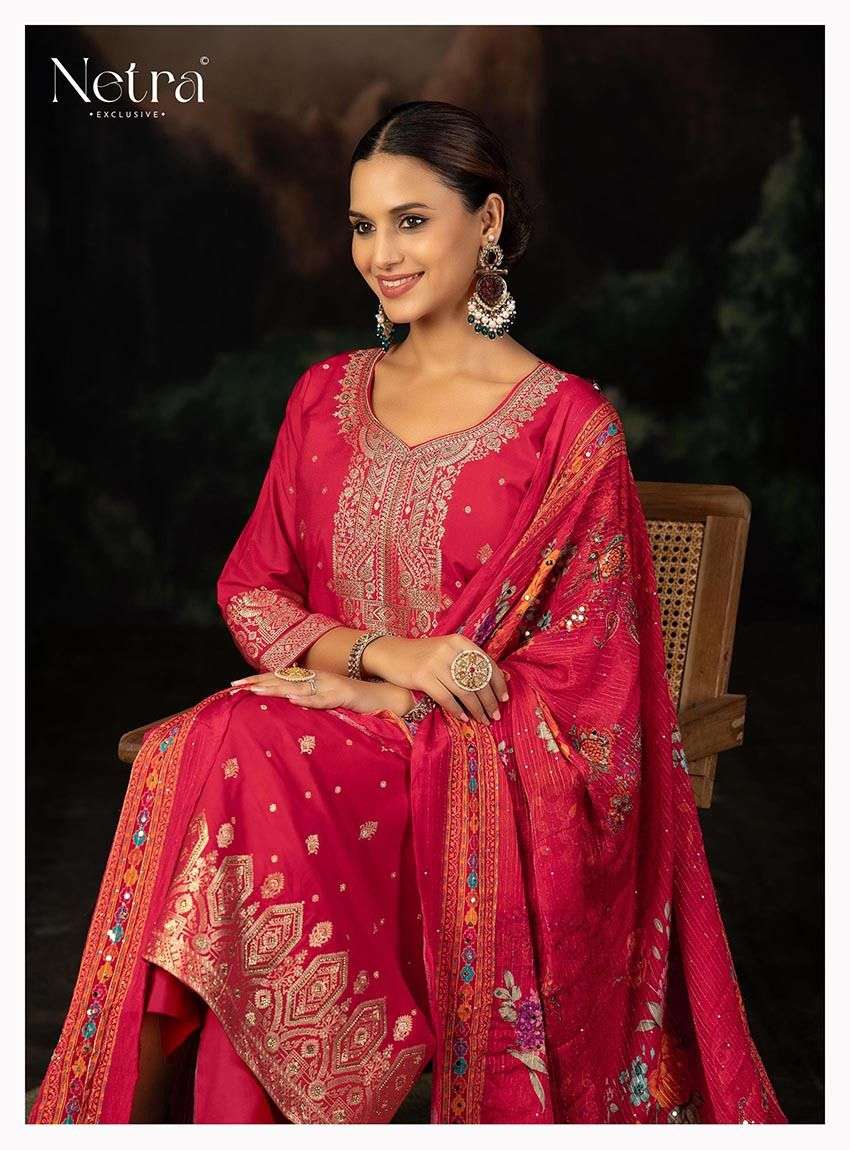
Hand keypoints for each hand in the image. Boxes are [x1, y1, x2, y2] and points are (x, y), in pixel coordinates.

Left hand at [229, 669, 413, 717]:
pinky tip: (293, 700)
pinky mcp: (343, 694)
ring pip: (299, 686)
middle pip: (283, 679)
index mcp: (311, 679)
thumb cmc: (353, 700)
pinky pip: (323, 698)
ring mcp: (330, 685)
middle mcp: (317, 678)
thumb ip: (306, 699)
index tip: (233, 685)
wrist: (385, 696)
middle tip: (234, 686)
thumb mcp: (325, 700)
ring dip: (277, 688)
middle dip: (258, 682)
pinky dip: (308, 699)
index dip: (257, 680)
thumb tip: (284, 705)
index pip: (279, 678)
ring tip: (256, 691)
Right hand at [361, 635, 509, 725]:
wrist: (389, 653)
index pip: (487, 663)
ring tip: (483, 720)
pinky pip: (446, 698)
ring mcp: (435, 662)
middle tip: (495, 716)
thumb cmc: (422, 655)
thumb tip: (503, 678)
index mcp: (459, 642)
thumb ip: (471, 662)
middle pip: (478, 679)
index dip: (498, 683)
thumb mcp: (448, 651)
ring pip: (465, 691)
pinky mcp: (422, 676)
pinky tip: (463, 718)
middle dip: (489, 700)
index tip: (504, 698)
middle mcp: (449, 650)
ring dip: (476, 709)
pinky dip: (457, 710)